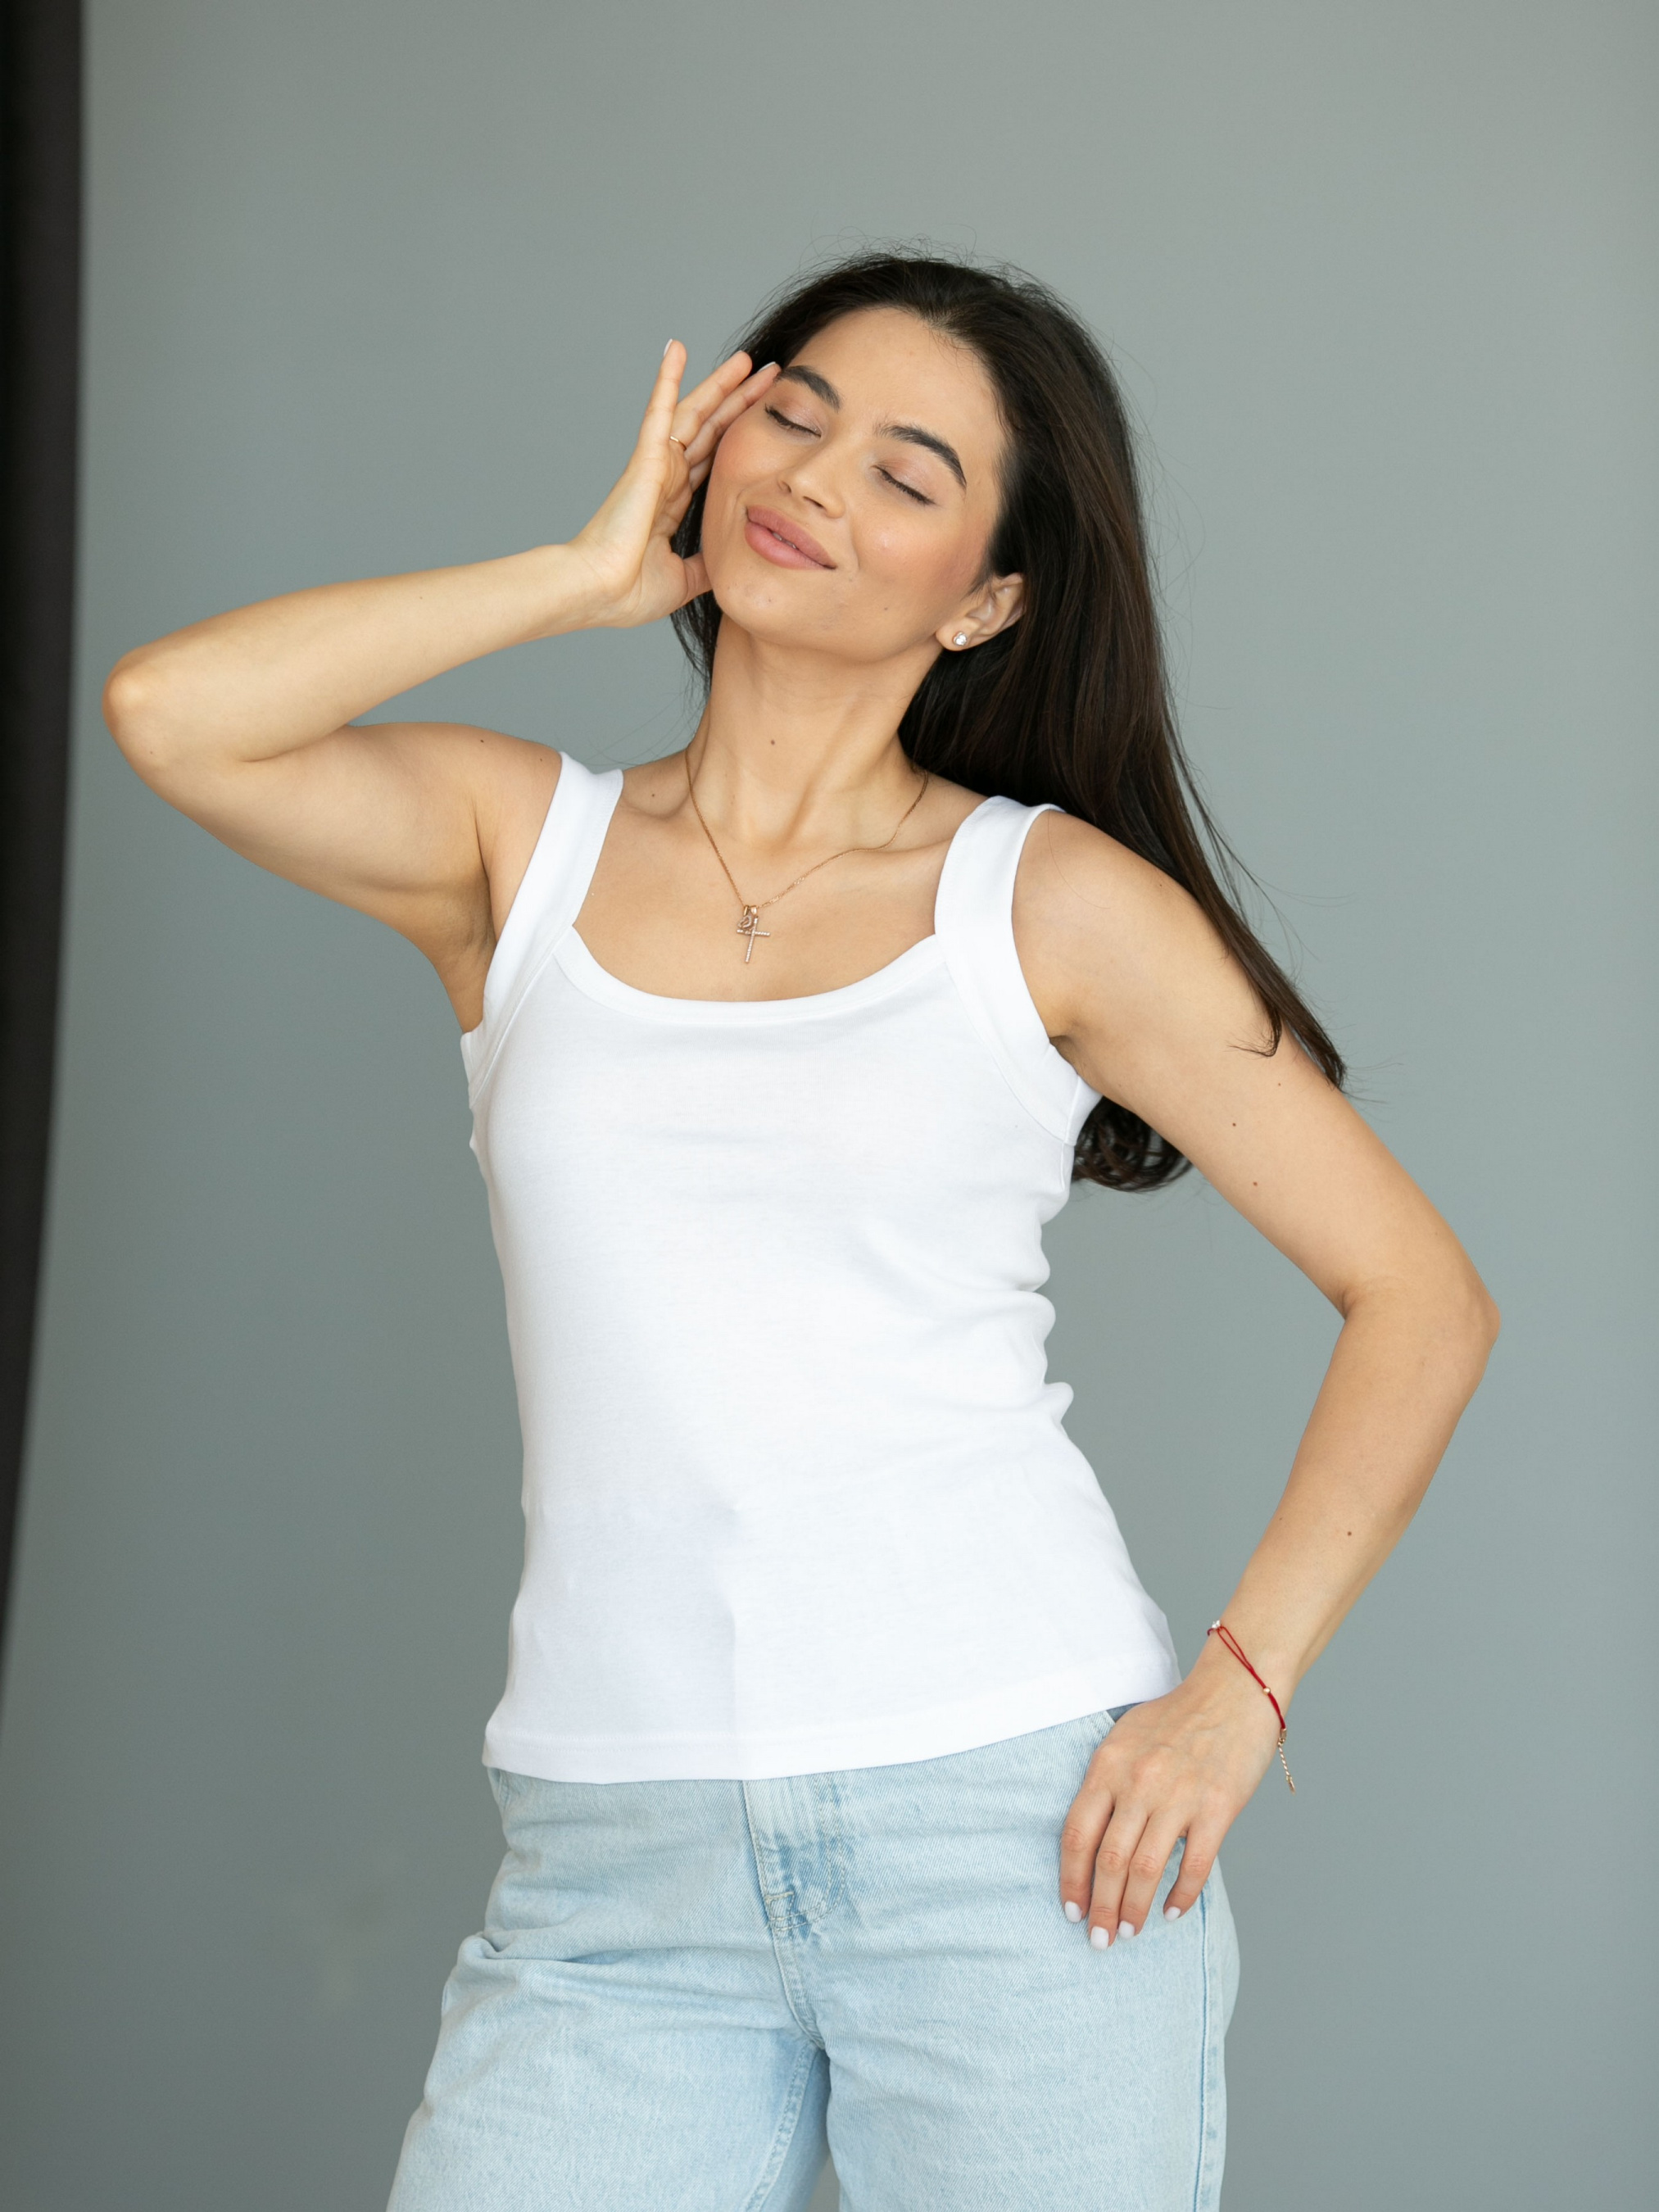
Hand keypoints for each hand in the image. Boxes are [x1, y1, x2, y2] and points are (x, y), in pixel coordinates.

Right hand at [564, 340, 779, 629]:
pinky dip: (668, 378)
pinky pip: (659, 410)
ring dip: (719, 384)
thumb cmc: (630, 592)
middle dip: (740, 402)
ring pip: (694, 414)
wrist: (602, 592)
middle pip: (712, 429)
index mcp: (675, 503)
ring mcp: (656, 465)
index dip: (740, 436)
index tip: (768, 417)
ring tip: (746, 358)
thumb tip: (729, 562)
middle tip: (770, 374)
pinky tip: (677, 347)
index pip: (716, 459)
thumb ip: (708, 564)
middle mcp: (667, 478)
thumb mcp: (686, 579)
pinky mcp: (645, 459)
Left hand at [1058, 1640, 1284, 1943]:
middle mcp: (1138, 1782)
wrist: (1233, 1692)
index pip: (1078, 1834)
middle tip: (1099, 1940)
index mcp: (1109, 1765)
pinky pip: (1194, 1866)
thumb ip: (1106, 1783)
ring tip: (1129, 1932)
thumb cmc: (1175, 1718)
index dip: (1071, 1879)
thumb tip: (1089, 1840)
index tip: (1071, 1910)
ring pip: (1146, 1870)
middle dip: (1100, 1908)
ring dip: (1134, 1909)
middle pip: (1109, 1861)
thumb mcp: (1124, 1738)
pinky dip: (1181, 1896)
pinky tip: (1171, 1913)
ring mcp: (1178, 1796)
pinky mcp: (1217, 1808)